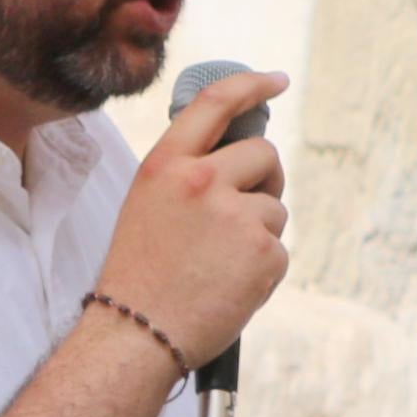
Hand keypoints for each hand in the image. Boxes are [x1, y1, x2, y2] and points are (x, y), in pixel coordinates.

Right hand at [93, 67, 287, 367]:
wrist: (137, 334)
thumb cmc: (139, 275)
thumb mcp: (148, 204)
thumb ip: (189, 174)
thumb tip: (243, 156)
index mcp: (167, 165)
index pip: (215, 103)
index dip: (251, 84)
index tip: (276, 81)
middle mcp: (201, 181)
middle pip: (263, 154)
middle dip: (264, 178)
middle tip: (243, 213)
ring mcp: (236, 216)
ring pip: (274, 207)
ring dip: (259, 232)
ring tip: (219, 264)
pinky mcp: (264, 253)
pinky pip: (279, 249)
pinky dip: (262, 269)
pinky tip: (229, 287)